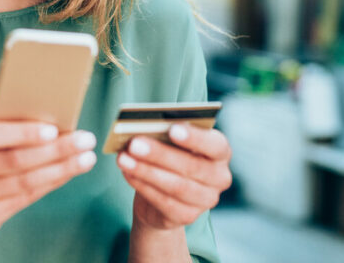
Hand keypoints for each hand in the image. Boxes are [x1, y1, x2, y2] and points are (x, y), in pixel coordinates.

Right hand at [0, 121, 96, 251]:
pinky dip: (51, 182)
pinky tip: (69, 172)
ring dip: (62, 168)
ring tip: (87, 157)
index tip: (53, 130)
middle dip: (56, 150)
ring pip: (26, 182)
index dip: (22, 133)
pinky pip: (26, 198)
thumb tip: (48, 122)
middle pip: (16, 161)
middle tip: (85, 139)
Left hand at [117, 125, 231, 230]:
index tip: (172, 128)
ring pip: (176, 186)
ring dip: (146, 171)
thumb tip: (143, 128)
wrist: (164, 189)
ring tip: (123, 158)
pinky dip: (142, 185)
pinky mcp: (188, 216)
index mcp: (220, 151)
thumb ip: (165, 133)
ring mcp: (206, 200)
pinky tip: (127, 172)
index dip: (195, 137)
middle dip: (159, 154)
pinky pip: (164, 202)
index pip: (215, 145)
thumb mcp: (171, 139)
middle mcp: (219, 177)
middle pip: (191, 166)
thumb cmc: (170, 152)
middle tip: (134, 143)